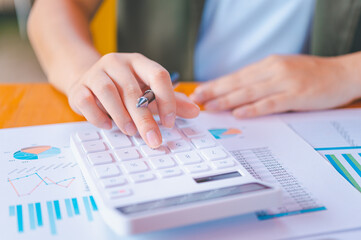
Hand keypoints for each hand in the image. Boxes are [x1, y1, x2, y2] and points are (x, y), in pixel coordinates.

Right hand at [67, 53, 199, 147]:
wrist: (88, 80)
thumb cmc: (124, 88)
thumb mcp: (148, 91)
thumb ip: (171, 101)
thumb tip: (196, 111)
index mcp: (138, 62)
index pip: (158, 75)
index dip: (167, 100)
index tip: (170, 123)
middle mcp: (116, 63)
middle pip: (133, 90)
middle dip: (145, 118)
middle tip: (154, 140)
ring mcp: (95, 73)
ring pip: (108, 92)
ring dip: (121, 115)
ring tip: (130, 132)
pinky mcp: (78, 87)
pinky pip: (87, 101)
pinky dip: (98, 116)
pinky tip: (108, 126)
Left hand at [190, 54, 360, 117]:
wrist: (342, 73)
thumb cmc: (311, 74)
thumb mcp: (283, 70)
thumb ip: (262, 79)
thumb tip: (238, 91)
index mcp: (269, 65)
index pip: (236, 76)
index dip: (216, 84)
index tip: (199, 91)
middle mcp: (273, 71)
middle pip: (238, 82)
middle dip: (214, 91)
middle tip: (196, 99)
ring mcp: (284, 82)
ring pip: (249, 92)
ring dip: (227, 100)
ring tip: (210, 107)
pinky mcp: (296, 95)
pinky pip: (270, 103)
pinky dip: (253, 109)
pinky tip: (239, 113)